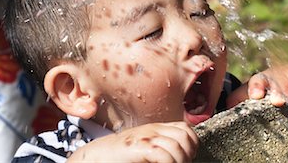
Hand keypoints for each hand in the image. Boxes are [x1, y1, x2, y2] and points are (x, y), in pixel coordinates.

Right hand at [68, 122, 198, 161]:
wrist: (95, 157)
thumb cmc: (118, 157)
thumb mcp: (143, 148)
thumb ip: (159, 148)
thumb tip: (181, 157)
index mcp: (155, 128)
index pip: (185, 129)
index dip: (192, 144)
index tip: (187, 158)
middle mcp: (152, 129)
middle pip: (185, 135)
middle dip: (189, 153)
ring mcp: (145, 137)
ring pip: (178, 146)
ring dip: (180, 161)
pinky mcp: (139, 147)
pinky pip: (164, 155)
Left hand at [226, 66, 287, 107]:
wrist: (276, 81)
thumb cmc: (259, 92)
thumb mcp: (246, 95)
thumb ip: (237, 100)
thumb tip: (226, 106)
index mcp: (260, 80)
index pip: (257, 81)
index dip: (256, 87)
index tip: (256, 96)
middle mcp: (276, 75)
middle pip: (278, 79)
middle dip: (278, 89)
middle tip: (279, 101)